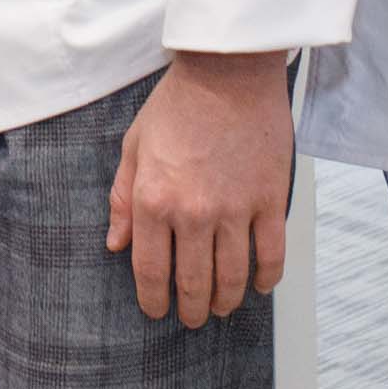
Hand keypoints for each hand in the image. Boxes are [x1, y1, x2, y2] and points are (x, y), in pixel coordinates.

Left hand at [105, 50, 295, 325]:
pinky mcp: (270, 200)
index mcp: (154, 200)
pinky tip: (258, 285)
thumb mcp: (134, 146)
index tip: (156, 310)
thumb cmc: (179, 103)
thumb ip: (122, 198)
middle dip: (191, 309)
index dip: (153, 300)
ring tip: (222, 308)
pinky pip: (271, 254)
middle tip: (192, 318)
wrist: (228, 70)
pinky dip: (265, 278)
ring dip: (226, 301)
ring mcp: (235, 209)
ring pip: (232, 277)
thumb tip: (116, 243)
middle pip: (193, 282)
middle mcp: (194, 212)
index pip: (151, 270)